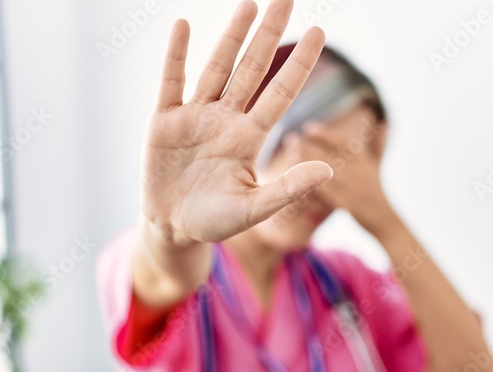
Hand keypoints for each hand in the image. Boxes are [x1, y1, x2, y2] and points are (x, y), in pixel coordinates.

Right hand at [140, 0, 332, 245]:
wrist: (172, 229)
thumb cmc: (215, 221)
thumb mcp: (253, 209)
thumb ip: (288, 189)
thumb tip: (328, 170)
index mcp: (248, 138)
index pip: (280, 93)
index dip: (298, 64)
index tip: (319, 33)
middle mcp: (225, 120)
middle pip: (252, 69)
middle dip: (269, 35)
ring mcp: (195, 116)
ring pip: (216, 68)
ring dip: (231, 37)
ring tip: (249, 4)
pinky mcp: (164, 120)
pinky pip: (171, 82)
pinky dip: (176, 55)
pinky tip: (184, 26)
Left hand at [288, 117, 394, 234]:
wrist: (386, 222)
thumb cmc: (378, 193)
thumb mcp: (378, 167)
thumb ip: (378, 145)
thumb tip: (383, 122)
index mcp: (365, 161)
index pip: (343, 143)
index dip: (326, 134)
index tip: (308, 127)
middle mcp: (360, 173)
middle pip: (331, 155)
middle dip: (310, 146)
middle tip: (290, 139)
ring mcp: (355, 189)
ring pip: (328, 173)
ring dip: (308, 164)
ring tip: (290, 156)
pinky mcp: (349, 206)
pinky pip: (328, 196)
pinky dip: (313, 189)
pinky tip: (297, 184)